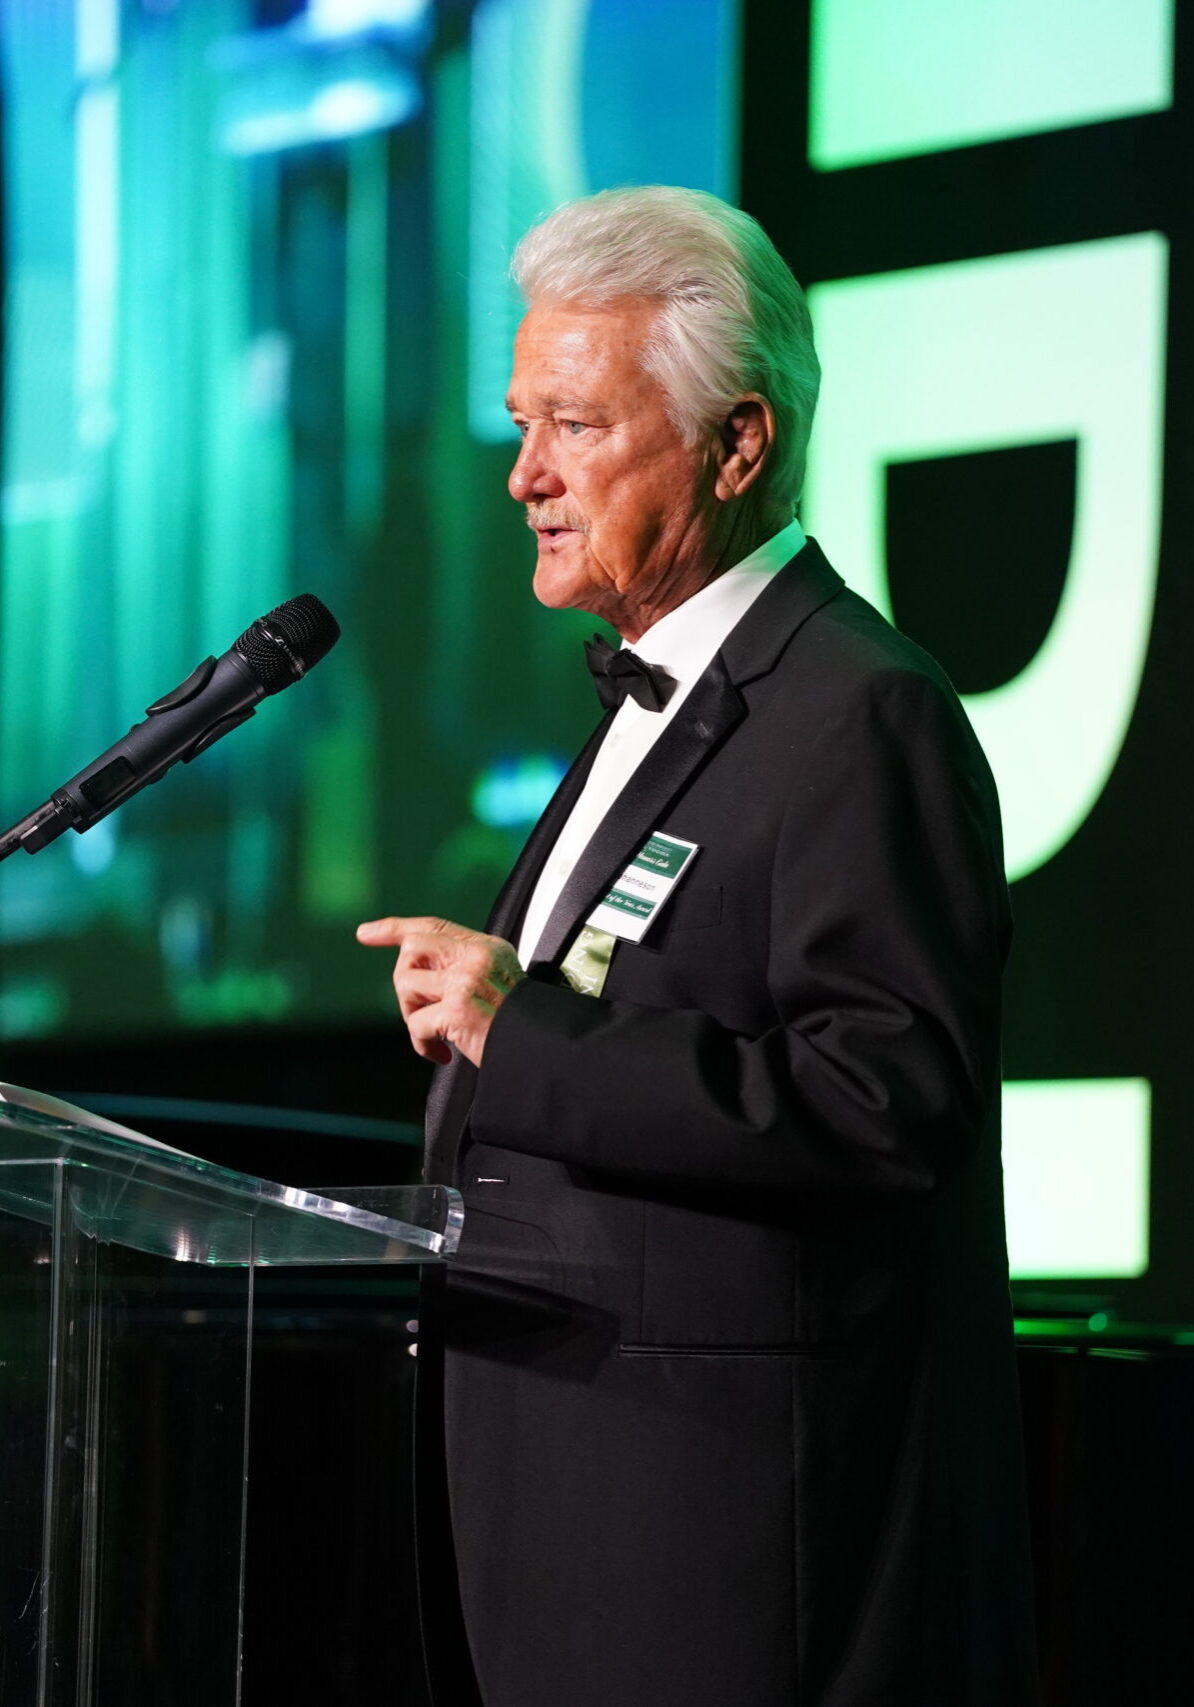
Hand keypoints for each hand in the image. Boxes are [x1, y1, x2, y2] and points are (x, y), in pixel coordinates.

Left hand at [355, 915, 523, 1067]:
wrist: (543, 1049)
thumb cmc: (519, 1024)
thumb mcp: (499, 981)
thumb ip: (465, 968)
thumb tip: (419, 972)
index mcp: (486, 948)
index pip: (433, 926)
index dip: (395, 927)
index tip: (367, 932)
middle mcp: (476, 957)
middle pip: (411, 949)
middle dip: (405, 983)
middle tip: (423, 1010)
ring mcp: (466, 981)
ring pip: (406, 984)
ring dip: (413, 1014)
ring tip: (437, 1033)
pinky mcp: (457, 1009)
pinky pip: (415, 1023)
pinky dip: (423, 1045)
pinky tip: (442, 1053)